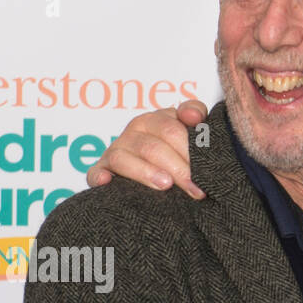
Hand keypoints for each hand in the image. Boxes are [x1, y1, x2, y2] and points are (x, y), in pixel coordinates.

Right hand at [87, 98, 208, 197]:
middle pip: (152, 147)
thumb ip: (195, 113)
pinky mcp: (102, 171)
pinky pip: (95, 172)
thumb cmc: (178, 153)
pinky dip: (99, 176)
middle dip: (177, 168)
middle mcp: (134, 132)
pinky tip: (107, 182)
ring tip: (166, 185)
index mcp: (156, 121)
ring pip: (124, 158)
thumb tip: (193, 115)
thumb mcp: (190, 130)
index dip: (190, 150)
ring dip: (145, 172)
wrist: (159, 176)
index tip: (207, 170)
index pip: (171, 129)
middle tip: (196, 188)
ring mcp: (116, 151)